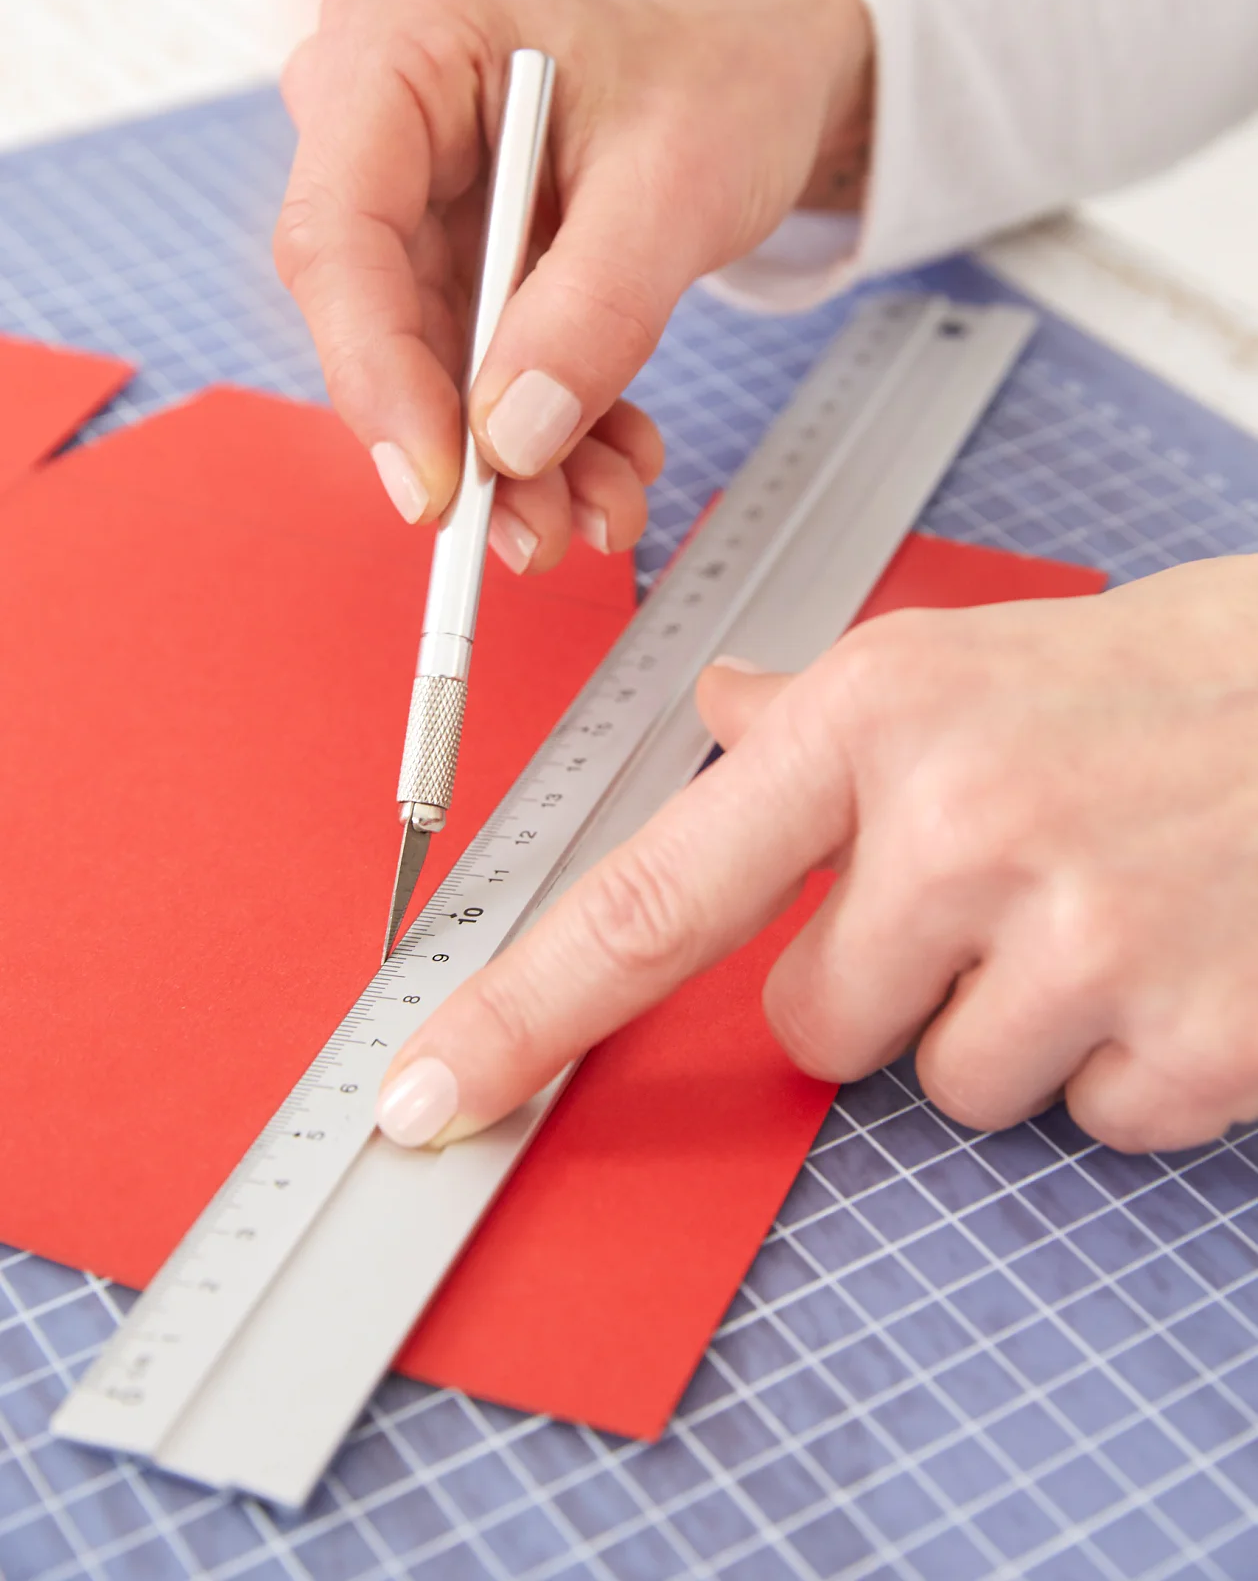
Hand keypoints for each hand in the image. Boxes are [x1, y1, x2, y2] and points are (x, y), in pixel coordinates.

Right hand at [274, 0, 871, 570]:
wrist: (761, 63)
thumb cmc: (722, 68)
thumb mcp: (681, 183)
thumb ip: (597, 309)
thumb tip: (513, 435)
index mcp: (401, 38)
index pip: (338, 233)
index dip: (376, 374)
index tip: (438, 484)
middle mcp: (378, 114)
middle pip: (370, 311)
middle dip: (458, 438)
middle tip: (534, 530)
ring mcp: (410, 188)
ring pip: (425, 360)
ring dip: (510, 455)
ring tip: (598, 508)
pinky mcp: (449, 251)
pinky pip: (471, 366)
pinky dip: (541, 430)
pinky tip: (605, 463)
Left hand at [376, 556, 1257, 1155]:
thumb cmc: (1155, 678)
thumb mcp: (964, 653)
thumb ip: (813, 713)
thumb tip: (714, 719)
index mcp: (873, 719)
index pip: (652, 899)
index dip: (524, 1013)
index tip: (428, 1090)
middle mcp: (961, 826)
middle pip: (811, 1026)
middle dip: (886, 980)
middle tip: (993, 887)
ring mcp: (1080, 939)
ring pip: (946, 1085)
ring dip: (1005, 1024)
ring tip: (1095, 907)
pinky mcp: (1189, 1041)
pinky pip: (1080, 1119)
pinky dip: (1115, 1062)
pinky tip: (1167, 955)